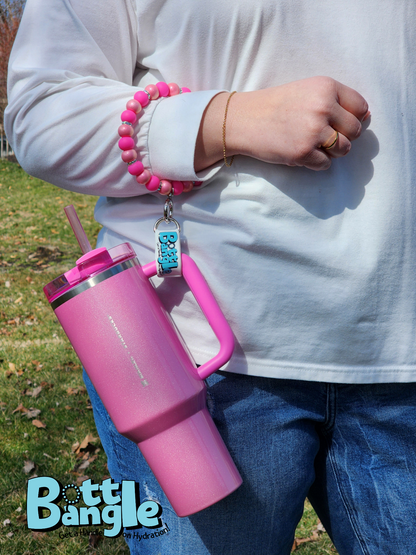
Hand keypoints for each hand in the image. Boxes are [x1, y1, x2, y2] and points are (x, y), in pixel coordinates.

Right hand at [195, 77, 368, 171]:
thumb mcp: (308, 91)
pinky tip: (301, 153)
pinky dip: (316, 163)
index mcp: (327, 87)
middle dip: (342, 136)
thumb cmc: (277, 105)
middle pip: (355, 131)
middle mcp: (323, 107)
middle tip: (322, 136)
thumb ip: (337, 100)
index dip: (352, 118)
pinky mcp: (303, 152)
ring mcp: (313, 131)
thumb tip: (368, 117)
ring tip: (313, 144)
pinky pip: (326, 164)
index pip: (361, 107)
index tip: (336, 122)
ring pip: (344, 149)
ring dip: (332, 152)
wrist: (245, 120)